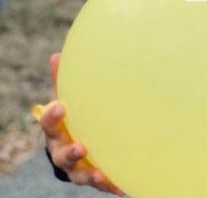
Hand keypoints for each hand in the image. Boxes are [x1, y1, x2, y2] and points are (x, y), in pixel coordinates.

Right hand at [33, 53, 124, 195]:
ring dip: (90, 176)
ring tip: (99, 175)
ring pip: (80, 175)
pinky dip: (112, 186)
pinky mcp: (95, 177)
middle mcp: (64, 152)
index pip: (50, 124)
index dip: (52, 116)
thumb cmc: (73, 118)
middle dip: (70, 152)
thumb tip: (57, 55)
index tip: (60, 107)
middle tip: (81, 146)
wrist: (78, 147)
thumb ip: (63, 81)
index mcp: (57, 132)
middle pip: (62, 155)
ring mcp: (78, 168)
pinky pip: (103, 185)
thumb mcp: (68, 100)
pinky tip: (123, 187)